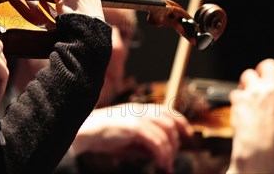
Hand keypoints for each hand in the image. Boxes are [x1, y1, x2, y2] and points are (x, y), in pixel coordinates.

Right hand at [71, 103, 192, 173]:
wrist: (86, 132)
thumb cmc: (103, 136)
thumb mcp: (127, 138)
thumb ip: (144, 142)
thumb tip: (160, 153)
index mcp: (138, 108)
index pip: (167, 110)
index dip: (181, 122)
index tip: (186, 134)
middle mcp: (140, 110)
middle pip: (170, 123)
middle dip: (175, 142)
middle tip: (171, 158)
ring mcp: (138, 118)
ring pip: (166, 134)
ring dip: (169, 152)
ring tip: (165, 165)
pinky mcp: (135, 128)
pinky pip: (157, 143)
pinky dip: (162, 155)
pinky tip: (160, 164)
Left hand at [227, 58, 273, 173]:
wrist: (259, 153)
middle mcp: (272, 89)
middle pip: (266, 64)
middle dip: (263, 71)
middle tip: (262, 82)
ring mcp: (254, 92)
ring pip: (248, 74)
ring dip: (248, 82)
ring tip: (251, 94)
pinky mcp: (239, 98)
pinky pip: (236, 91)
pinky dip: (237, 97)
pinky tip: (242, 107)